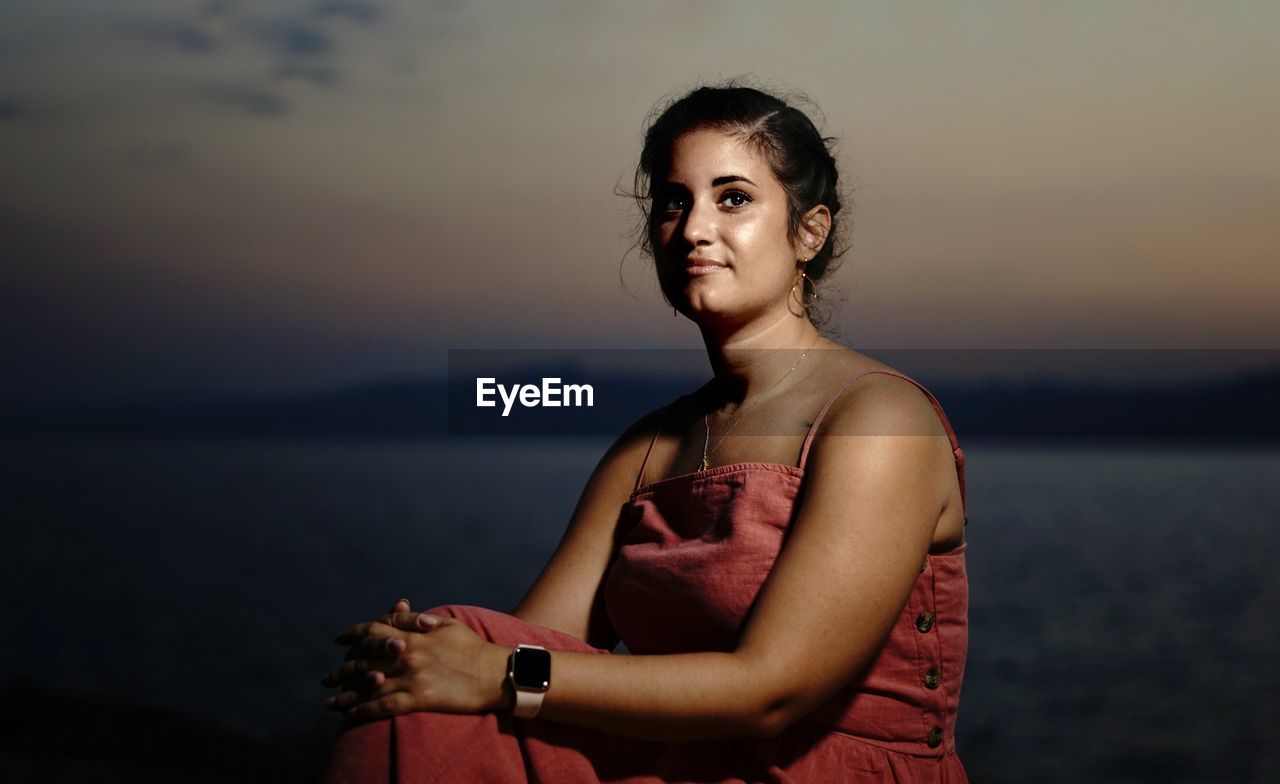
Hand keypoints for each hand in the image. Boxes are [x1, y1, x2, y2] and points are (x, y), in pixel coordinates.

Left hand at [321, 600, 514, 721]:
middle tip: (327, 678)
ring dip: (345, 694)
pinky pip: (383, 706)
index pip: (374, 630)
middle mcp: (408, 654)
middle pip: (364, 659)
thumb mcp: (447, 625)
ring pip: (368, 686)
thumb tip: (400, 608)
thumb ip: (419, 619)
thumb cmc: (474, 648)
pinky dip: (364, 710)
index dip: (353, 634)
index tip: (340, 639)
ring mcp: (412, 677)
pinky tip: (351, 715)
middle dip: (342, 668)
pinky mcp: (419, 699)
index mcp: (413, 634)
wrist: (496, 673)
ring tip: (329, 701)